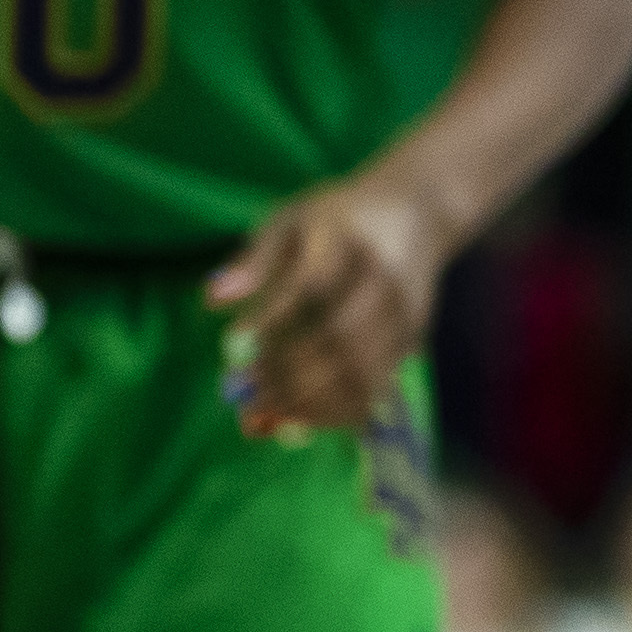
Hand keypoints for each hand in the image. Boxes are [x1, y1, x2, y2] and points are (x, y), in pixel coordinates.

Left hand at [208, 173, 448, 439]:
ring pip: (361, 369)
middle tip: (243, 396)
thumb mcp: (292, 219)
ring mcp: (404, 313)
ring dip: (310, 400)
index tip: (233, 346)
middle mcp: (384, 279)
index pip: (312, 286)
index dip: (274, 320)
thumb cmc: (340, 216)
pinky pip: (377, 384)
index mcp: (349, 240)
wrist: (420, 212)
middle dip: (288, 373)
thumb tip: (211, 301)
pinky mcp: (412, 338)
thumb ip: (254, 259)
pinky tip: (302, 420)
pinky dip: (338, 410)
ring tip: (265, 416)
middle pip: (339, 336)